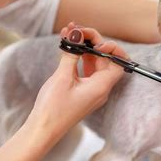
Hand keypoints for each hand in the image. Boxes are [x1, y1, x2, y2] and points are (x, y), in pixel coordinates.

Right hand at [28, 23, 126, 139]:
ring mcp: (92, 90)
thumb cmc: (53, 108)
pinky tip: (68, 45)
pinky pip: (86, 70)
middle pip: (106, 59)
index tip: (95, 43)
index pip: (118, 62)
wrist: (43, 130)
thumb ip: (71, 54)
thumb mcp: (62, 77)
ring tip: (70, 32)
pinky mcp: (83, 90)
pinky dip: (79, 57)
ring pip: (95, 63)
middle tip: (76, 30)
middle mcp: (101, 88)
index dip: (111, 48)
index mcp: (102, 86)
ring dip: (85, 47)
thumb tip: (76, 35)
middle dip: (93, 42)